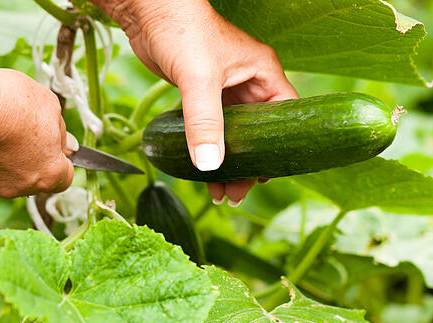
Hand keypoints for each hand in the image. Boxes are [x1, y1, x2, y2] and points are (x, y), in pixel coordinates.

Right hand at [0, 43, 74, 197]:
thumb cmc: (8, 103)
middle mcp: (21, 188)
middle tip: (22, 129)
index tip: (54, 143)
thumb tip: (67, 146)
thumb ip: (61, 132)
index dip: (60, 158)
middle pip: (34, 177)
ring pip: (5, 174)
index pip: (64, 177)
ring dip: (5, 157)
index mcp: (49, 174)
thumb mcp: (50, 105)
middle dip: (32, 157)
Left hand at [94, 0, 297, 204]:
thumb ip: (205, 122)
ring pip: (233, 135)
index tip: (264, 178)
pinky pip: (211, 127)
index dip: (279, 150)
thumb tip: (211, 165)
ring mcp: (226, 88)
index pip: (285, 118)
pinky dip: (208, 148)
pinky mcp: (202, 92)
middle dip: (247, 165)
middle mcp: (249, 83)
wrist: (147, 9)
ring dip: (227, 162)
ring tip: (218, 192)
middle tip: (235, 194)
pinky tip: (202, 170)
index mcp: (263, 74)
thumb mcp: (198, 79)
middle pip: (258, 134)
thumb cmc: (181, 29)